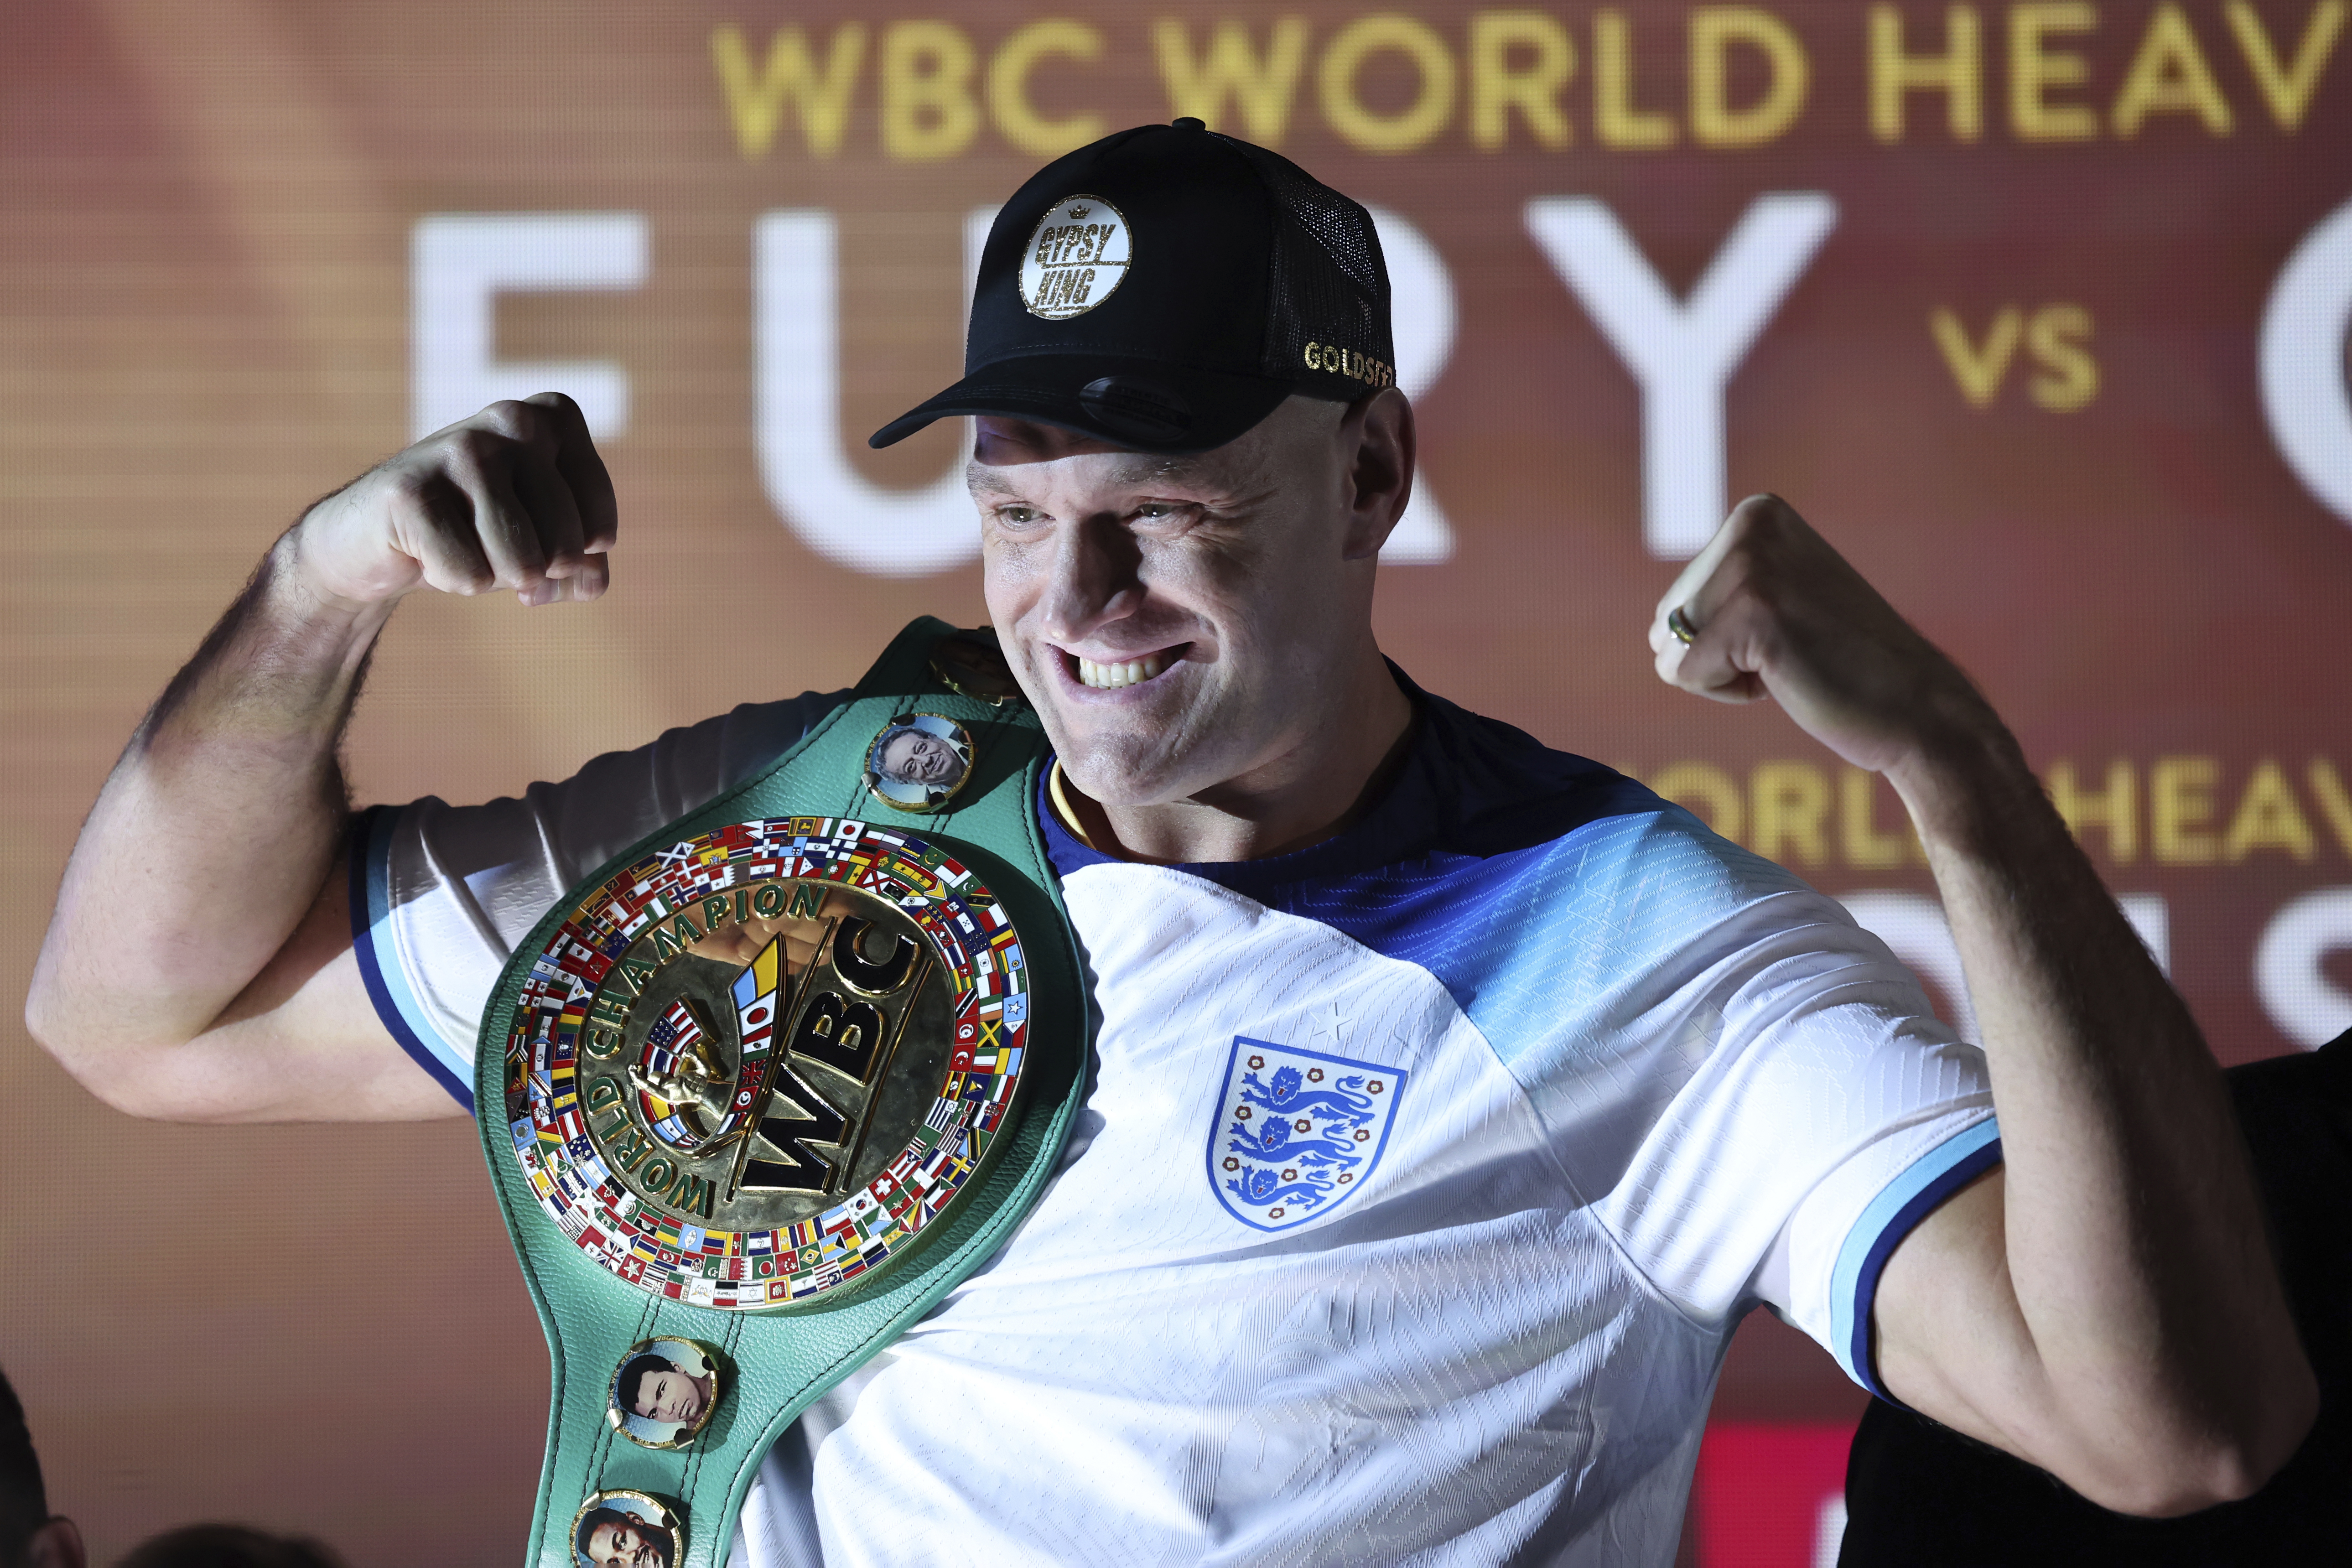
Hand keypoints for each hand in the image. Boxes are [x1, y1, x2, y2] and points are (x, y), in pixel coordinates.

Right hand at [291, 393, 616, 608]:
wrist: (376, 536)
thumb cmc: (476, 532)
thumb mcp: (547, 545)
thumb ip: (587, 566)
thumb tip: (586, 577)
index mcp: (556, 419)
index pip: (600, 530)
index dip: (571, 560)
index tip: (533, 536)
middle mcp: (515, 419)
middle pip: (564, 550)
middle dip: (531, 571)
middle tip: (490, 545)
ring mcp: (461, 447)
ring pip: (522, 564)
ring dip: (492, 576)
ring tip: (460, 542)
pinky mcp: (410, 489)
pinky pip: (470, 576)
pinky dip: (451, 580)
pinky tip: (424, 549)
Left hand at [1647, 494, 1993, 777]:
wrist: (1915, 706)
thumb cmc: (1841, 665)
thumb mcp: (1780, 599)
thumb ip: (1724, 591)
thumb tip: (1656, 627)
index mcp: (1757, 515)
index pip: (1677, 598)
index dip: (1721, 637)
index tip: (1786, 633)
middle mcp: (1752, 525)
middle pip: (1666, 620)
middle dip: (1715, 655)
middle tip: (1790, 652)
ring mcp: (1753, 566)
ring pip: (1669, 647)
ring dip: (1720, 673)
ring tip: (1789, 662)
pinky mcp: (1752, 613)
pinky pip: (1683, 673)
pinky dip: (1727, 692)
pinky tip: (1786, 678)